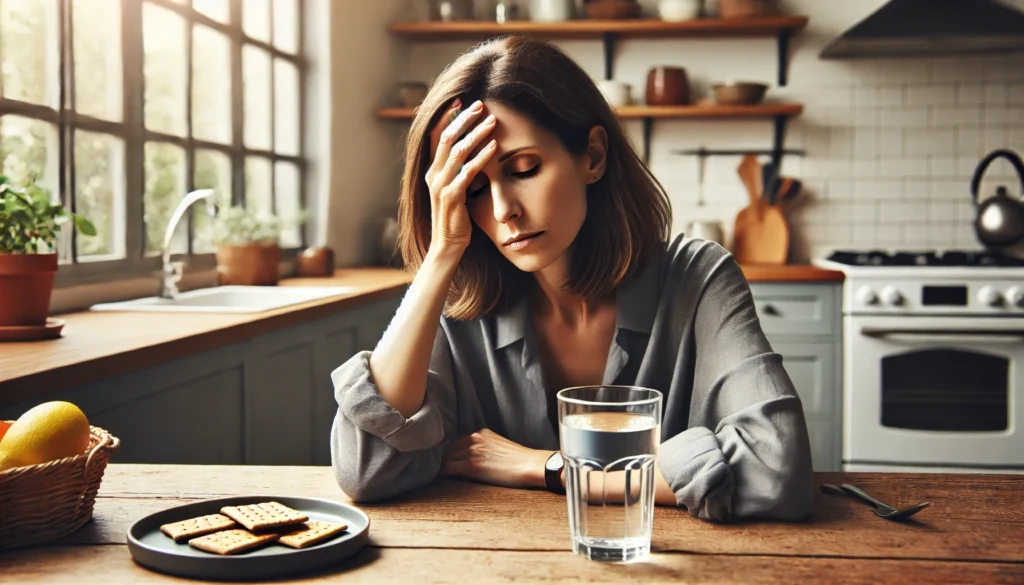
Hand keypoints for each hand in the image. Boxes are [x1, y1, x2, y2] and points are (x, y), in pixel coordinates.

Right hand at [424, 98, 497, 255]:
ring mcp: (440, 185)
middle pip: (446, 138)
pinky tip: (494, 147)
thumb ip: (458, 169)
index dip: (447, 117)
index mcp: (432, 170)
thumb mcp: (454, 188)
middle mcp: (433, 174)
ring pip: (457, 151)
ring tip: (492, 122)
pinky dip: (482, 157)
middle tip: (481, 105)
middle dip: (464, 119)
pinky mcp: (451, 197)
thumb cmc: (455, 217)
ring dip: (476, 134)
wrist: (448, 245)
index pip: (436, 136)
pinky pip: (468, 172)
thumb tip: (471, 150)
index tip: (461, 101)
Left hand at [440, 428, 551, 489]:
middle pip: (450, 449)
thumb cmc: (520, 460)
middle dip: (445, 460)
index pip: (457, 442)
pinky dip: (443, 474)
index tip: (449, 462)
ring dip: (443, 467)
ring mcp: (472, 450)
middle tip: (441, 470)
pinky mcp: (471, 465)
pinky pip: (448, 469)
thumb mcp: (500, 446)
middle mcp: (474, 438)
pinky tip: (441, 479)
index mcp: (481, 433)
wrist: (530, 465)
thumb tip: (476, 458)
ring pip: (447, 459)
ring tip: (440, 476)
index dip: (452, 453)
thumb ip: (485, 447)